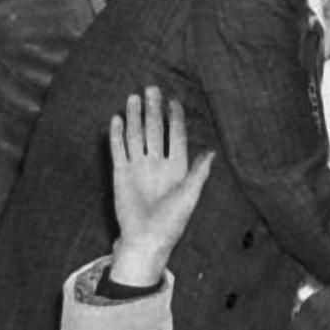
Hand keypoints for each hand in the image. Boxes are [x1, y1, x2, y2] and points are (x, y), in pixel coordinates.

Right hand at [107, 87, 215, 285]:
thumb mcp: (189, 197)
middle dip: (153, 110)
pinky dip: (117, 135)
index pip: (176, 136)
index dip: (175, 119)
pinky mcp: (121, 173)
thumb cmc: (171, 222)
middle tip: (151, 89)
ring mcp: (138, 167)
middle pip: (155, 130)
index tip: (174, 102)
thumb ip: (199, 173)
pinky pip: (118, 150)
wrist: (145, 239)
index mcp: (176, 167)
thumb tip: (213, 152)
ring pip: (136, 136)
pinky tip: (116, 119)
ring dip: (134, 117)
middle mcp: (157, 163)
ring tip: (133, 98)